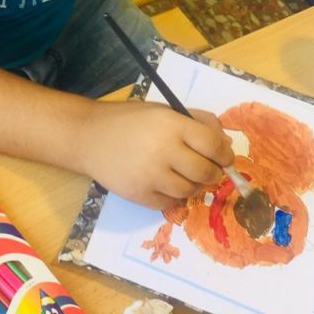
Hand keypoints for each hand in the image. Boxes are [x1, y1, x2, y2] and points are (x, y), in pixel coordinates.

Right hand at [78, 100, 234, 208]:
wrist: (88, 137)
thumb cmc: (130, 120)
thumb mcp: (165, 111)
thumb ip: (197, 122)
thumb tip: (225, 144)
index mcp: (173, 125)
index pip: (214, 146)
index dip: (225, 154)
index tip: (225, 157)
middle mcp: (164, 151)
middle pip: (206, 172)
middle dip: (214, 173)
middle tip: (209, 169)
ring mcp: (152, 176)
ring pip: (190, 190)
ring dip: (193, 184)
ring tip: (182, 173)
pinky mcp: (140, 195)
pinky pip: (170, 203)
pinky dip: (172, 195)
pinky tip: (163, 182)